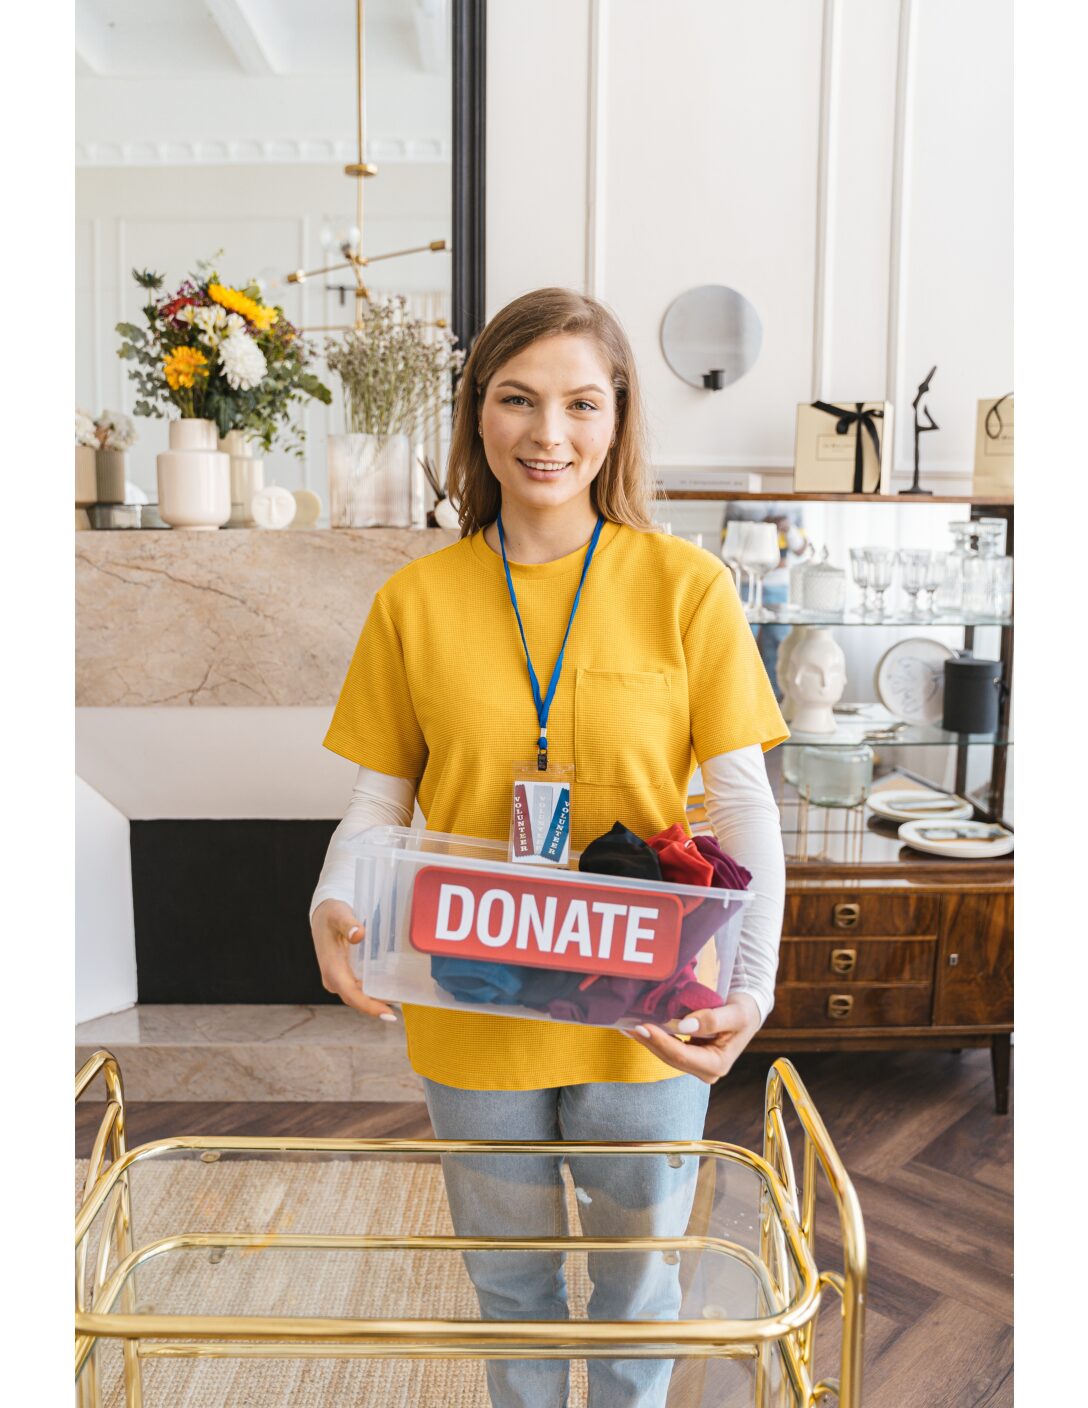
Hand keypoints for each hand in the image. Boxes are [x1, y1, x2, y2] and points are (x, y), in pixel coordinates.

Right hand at [310, 899, 397, 1021]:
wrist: (323, 914)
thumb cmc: (331, 914)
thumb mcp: (338, 914)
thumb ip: (348, 924)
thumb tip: (358, 935)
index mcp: (331, 969)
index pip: (351, 994)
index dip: (369, 1006)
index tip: (388, 1014)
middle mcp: (334, 978)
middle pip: (357, 999)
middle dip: (377, 1007)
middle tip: (402, 1011)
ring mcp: (339, 979)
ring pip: (359, 995)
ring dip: (377, 1000)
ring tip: (402, 1000)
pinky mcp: (344, 975)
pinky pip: (360, 988)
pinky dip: (374, 991)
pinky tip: (391, 989)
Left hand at [625, 993, 761, 1084]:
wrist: (748, 1013)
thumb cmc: (745, 1012)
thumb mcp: (736, 1014)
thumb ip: (712, 1020)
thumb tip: (685, 1026)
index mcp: (717, 1064)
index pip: (681, 1056)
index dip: (661, 1042)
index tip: (644, 1026)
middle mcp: (705, 1070)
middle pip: (670, 1057)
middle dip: (649, 1042)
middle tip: (629, 1025)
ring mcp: (697, 1065)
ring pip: (666, 1055)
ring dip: (648, 1041)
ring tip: (628, 1026)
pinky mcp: (690, 1057)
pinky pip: (668, 1048)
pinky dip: (654, 1038)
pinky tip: (639, 1029)